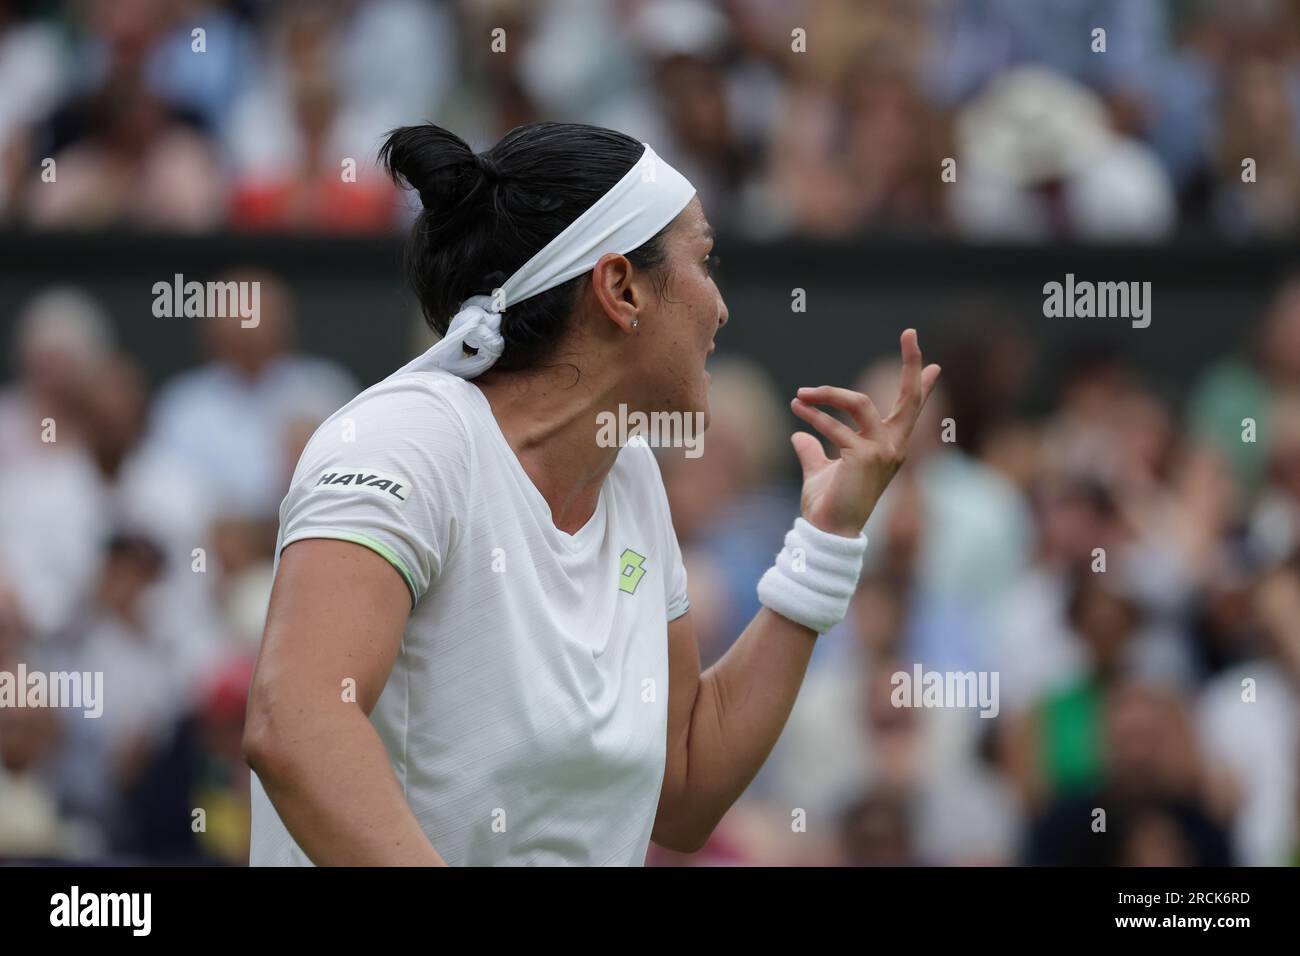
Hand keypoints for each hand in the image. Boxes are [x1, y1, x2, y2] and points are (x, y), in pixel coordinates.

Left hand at [790, 329, 940, 536]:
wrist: (827, 531)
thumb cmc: (828, 504)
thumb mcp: (820, 470)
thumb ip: (813, 449)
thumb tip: (799, 436)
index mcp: (889, 447)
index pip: (910, 410)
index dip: (922, 386)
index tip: (933, 364)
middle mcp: (893, 447)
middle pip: (909, 398)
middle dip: (911, 363)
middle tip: (912, 333)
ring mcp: (882, 451)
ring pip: (859, 403)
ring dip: (827, 394)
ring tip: (802, 394)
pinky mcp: (864, 457)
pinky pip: (836, 427)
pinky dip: (814, 417)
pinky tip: (798, 409)